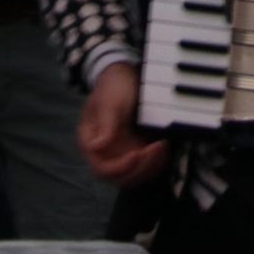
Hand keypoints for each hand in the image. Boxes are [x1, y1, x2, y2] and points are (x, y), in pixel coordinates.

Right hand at [77, 63, 169, 185]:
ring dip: (149, 167)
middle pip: (118, 177)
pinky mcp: (133, 151)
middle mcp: (103, 152)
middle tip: (155, 148)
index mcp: (90, 141)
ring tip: (162, 146)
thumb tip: (95, 147)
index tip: (137, 154)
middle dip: (139, 168)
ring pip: (133, 176)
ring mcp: (119, 153)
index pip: (101, 168)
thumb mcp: (110, 101)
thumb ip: (105, 124)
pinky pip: (144, 168)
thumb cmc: (114, 86)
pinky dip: (155, 163)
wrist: (125, 76)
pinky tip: (163, 148)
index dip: (119, 167)